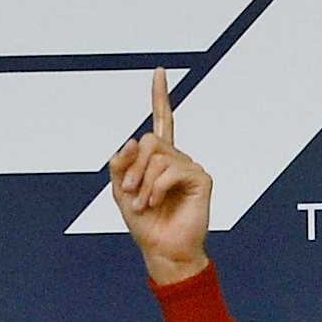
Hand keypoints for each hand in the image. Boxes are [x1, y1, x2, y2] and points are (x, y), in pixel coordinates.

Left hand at [107, 68, 209, 284]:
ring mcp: (190, 167)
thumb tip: (131, 141)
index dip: (159, 96)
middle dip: (133, 168)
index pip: (161, 121)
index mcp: (159, 159)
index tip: (159, 71)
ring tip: (143, 204)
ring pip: (157, 156)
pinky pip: (171, 171)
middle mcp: (176, 159)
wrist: (163, 250)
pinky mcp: (201, 179)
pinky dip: (157, 188)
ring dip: (143, 183)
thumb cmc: (145, 225)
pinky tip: (155, 203)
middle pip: (149, 141)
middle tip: (130, 193)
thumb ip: (120, 165)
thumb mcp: (121, 192)